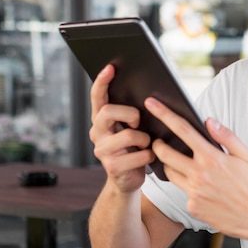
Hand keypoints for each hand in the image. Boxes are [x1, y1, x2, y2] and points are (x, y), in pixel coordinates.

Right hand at [89, 64, 155, 192]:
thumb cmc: (135, 148)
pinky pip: (139, 154)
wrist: (128, 180)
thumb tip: (150, 96)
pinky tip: (148, 157)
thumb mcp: (133, 128)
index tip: (110, 67)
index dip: (102, 81)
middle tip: (139, 122)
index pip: (97, 97)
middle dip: (129, 113)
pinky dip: (149, 155)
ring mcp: (102, 150)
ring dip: (144, 139)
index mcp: (101, 120)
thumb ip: (133, 113)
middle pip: (108, 111)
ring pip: (128, 134)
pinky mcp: (112, 167)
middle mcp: (97, 133)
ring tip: (146, 145)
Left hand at [143, 97, 247, 243]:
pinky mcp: (193, 207)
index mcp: (212, 158)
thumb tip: (209, 121)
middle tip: (159, 141)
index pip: (183, 130)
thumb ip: (226, 136)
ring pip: (170, 173)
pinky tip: (202, 188)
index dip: (164, 114)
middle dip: (157, 144)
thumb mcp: (247, 156)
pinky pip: (183, 192)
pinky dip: (188, 186)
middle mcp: (199, 175)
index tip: (151, 104)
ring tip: (181, 163)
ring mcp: (194, 193)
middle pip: (164, 153)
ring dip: (170, 165)